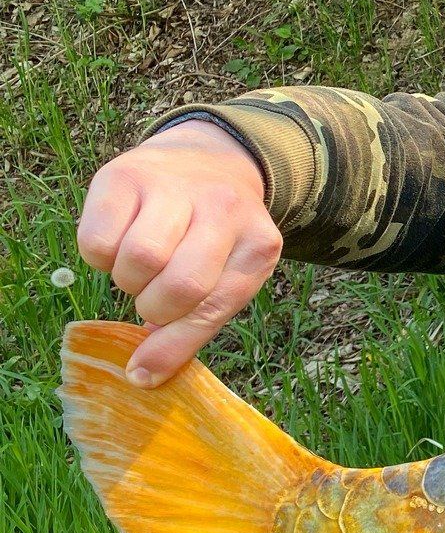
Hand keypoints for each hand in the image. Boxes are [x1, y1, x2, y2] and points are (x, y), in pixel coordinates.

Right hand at [76, 120, 279, 385]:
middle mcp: (225, 210)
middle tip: (152, 296)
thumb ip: (195, 323)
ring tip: (138, 268)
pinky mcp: (125, 175)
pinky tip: (118, 243)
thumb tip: (143, 374)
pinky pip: (97, 238)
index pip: (216, 306)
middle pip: (181, 284)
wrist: (209, 159)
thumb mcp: (227, 275)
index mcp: (258, 245)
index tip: (143, 372)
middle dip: (155, 306)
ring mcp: (176, 187)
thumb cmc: (216, 235)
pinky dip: (99, 256)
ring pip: (139, 258)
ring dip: (127, 279)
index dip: (175, 344)